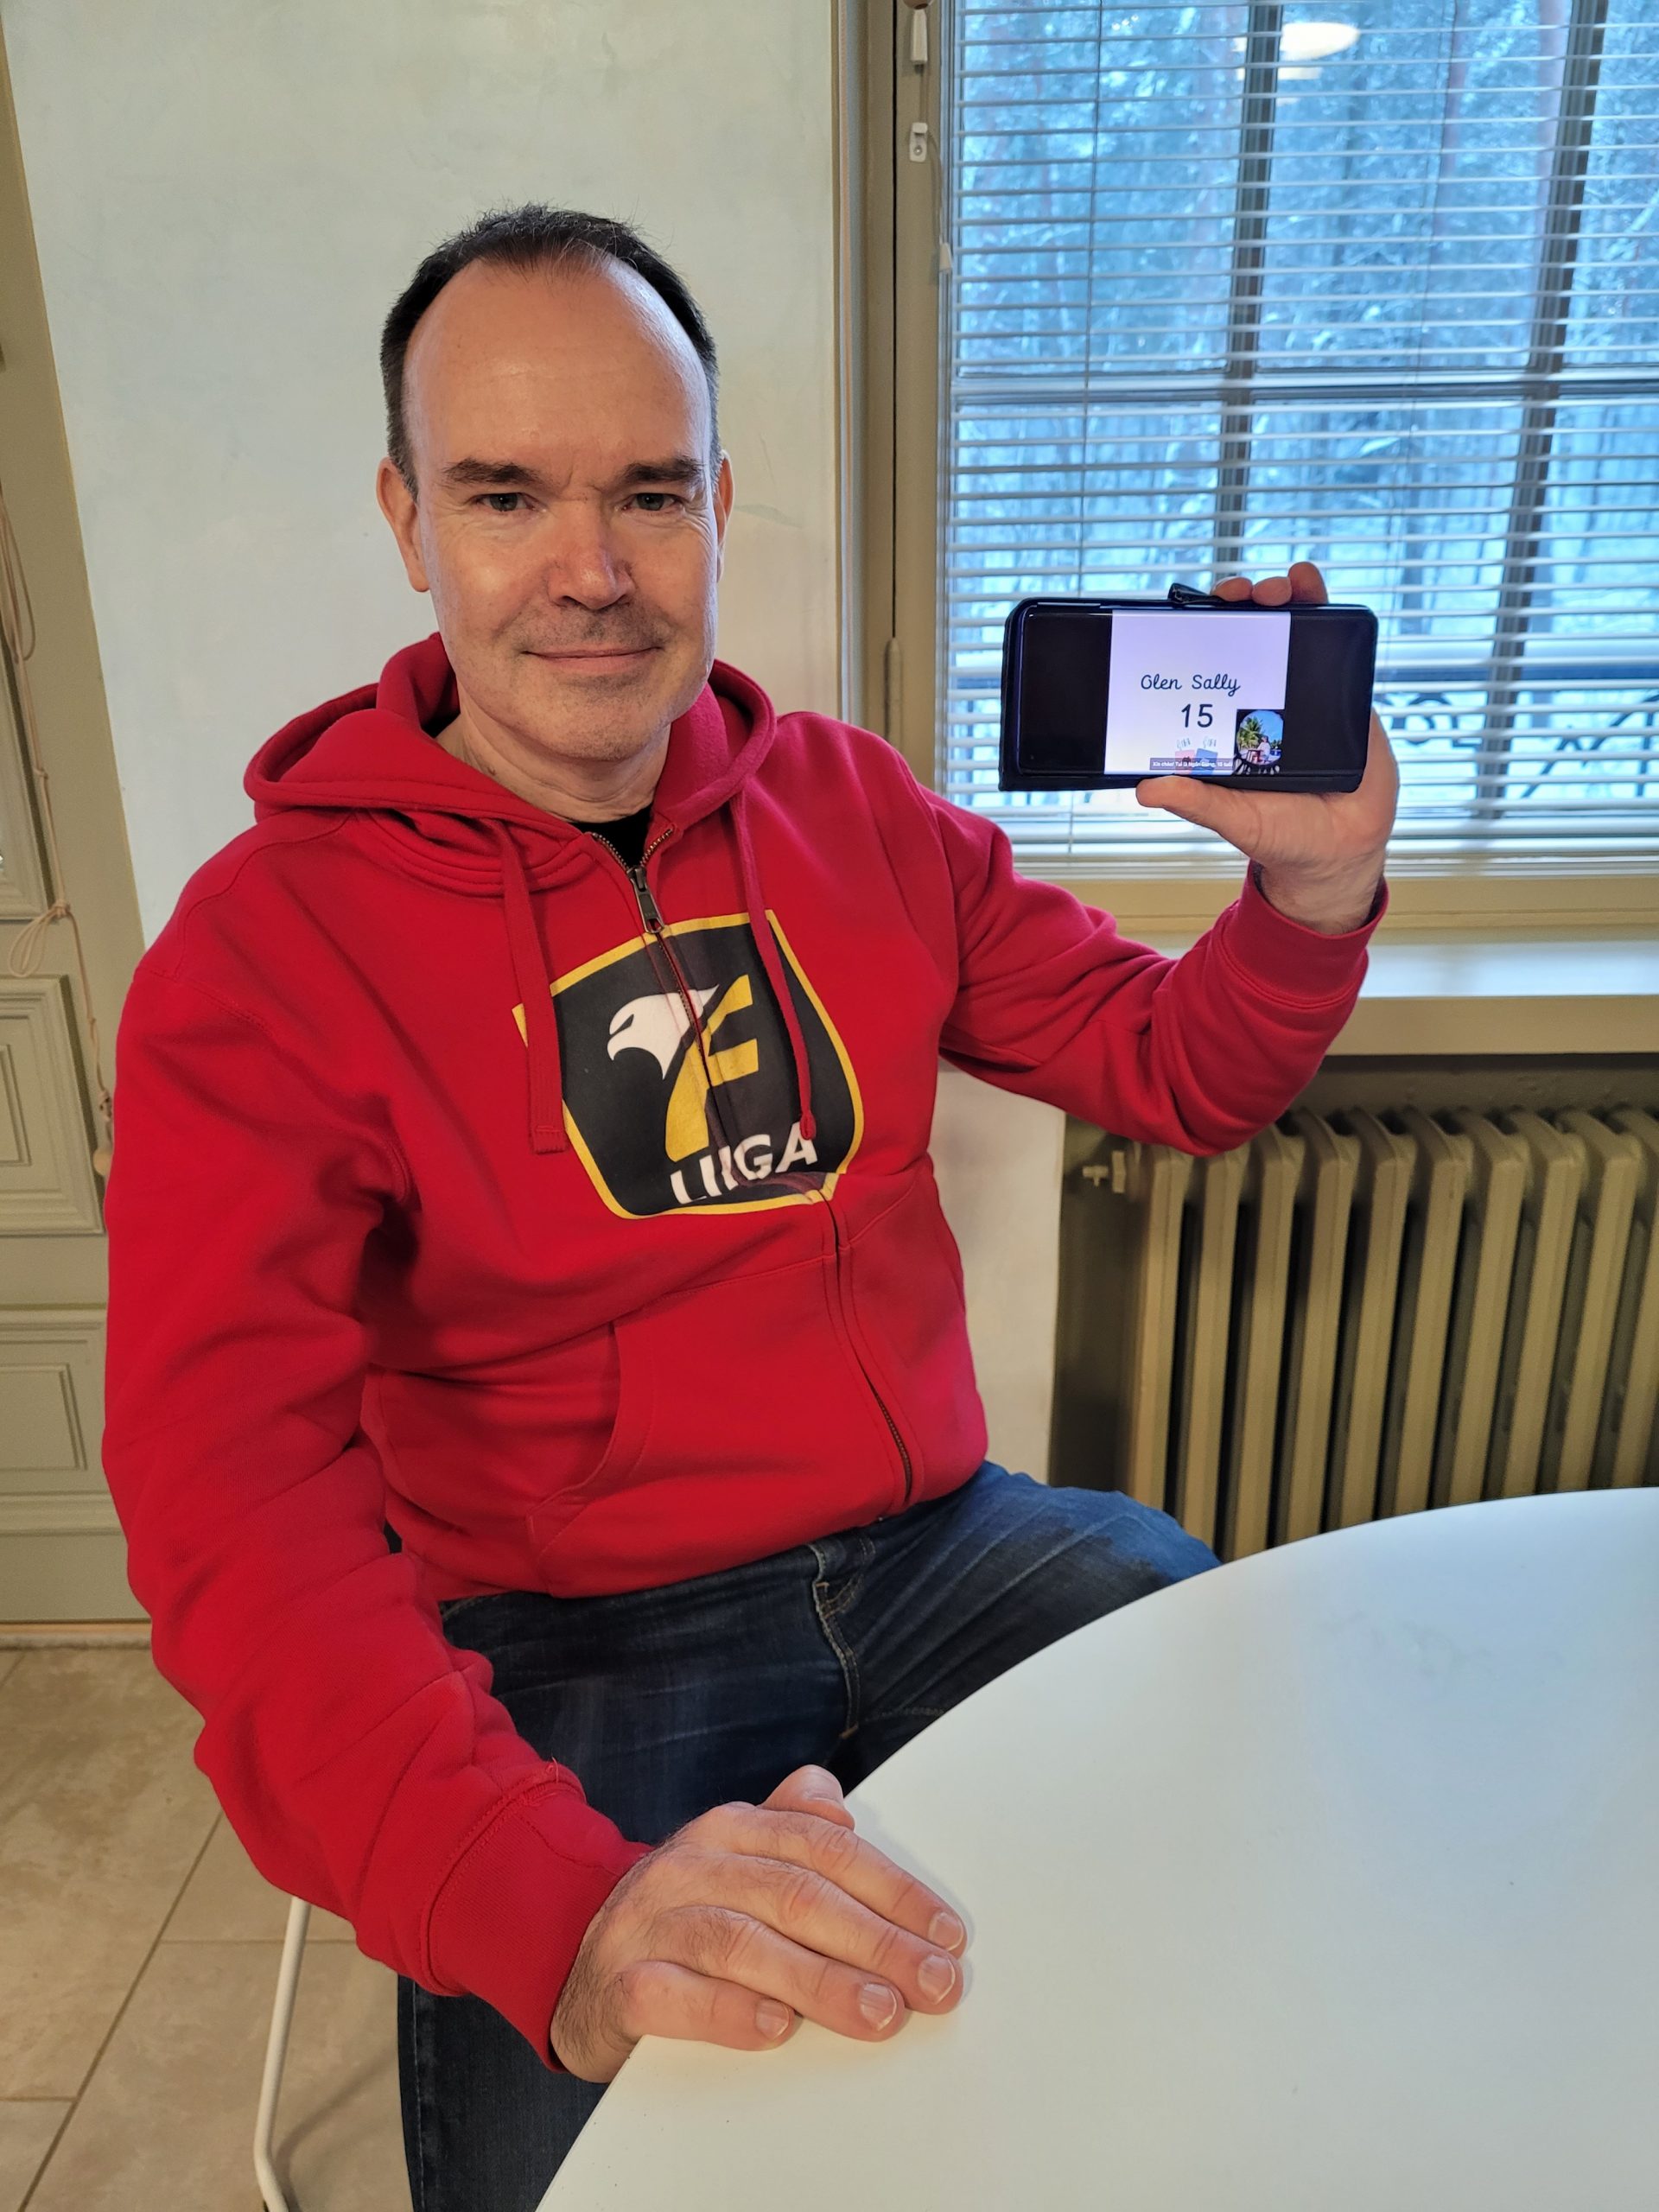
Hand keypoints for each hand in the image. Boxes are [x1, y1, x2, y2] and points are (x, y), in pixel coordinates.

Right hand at [548, 1764, 967, 2081]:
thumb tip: (841, 1806)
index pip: (825, 1850)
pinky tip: (773, 2026)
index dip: (893, 1890)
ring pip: (742, 1942)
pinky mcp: (621, 1985)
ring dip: (818, 1979)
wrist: (576, 1963)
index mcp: (732, 1830)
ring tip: (878, 2011)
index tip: (946, 1934)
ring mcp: (652, 1925)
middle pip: (795, 1895)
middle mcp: (692, 1867)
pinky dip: (726, 2010)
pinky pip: (673, 1996)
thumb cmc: (683, 1916)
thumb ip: (791, 1827)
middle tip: (932, 1982)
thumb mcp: (735, 1858)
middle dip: (875, 1940)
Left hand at [1135, 561, 1398, 932]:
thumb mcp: (1233, 819)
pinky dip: (1325, 607)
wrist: (1341, 850)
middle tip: (1233, 596)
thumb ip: (1197, 801)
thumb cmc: (1281, 835)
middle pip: (1249, 637)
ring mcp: (1304, 692)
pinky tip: (1311, 584)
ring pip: (1291, 630)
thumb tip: (1146, 788)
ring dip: (1282, 596)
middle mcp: (1264, 700)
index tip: (1188, 614)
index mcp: (1230, 722)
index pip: (1208, 667)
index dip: (1198, 636)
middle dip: (1240, 605)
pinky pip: (1336, 644)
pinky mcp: (1343, 693)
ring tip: (1275, 587)